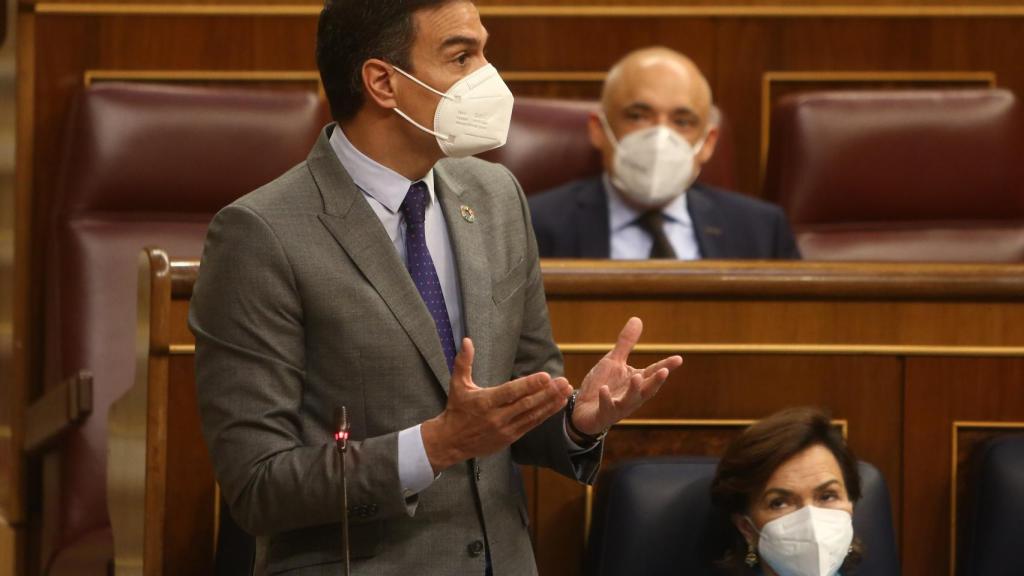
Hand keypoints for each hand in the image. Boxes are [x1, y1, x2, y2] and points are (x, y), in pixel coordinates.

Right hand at [421, 338, 572, 473]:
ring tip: (566, 391)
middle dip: (547, 393)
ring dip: (550, 403)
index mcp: (484, 402)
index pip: (510, 392)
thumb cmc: (456, 410)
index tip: (545, 377)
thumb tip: (467, 340)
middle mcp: (496, 417)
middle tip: (563, 382)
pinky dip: (545, 414)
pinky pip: (531, 424)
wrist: (451, 442)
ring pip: (532, 415)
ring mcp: (505, 429)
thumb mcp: (457, 384)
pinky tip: (557, 404)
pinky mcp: (510, 437)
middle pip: (526, 404)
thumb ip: (464, 362)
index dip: (529, 385)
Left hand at [569, 317, 682, 437]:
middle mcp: (632, 395)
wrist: (584, 410)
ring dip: (634, 390)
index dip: (666, 366)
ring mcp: (619, 406)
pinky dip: (606, 399)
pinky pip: (606, 407)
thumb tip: (637, 319)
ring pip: (630, 400)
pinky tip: (604, 389)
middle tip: (665, 371)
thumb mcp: (614, 361)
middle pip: (647, 389)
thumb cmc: (603, 384)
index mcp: (636, 381)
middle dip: (656, 381)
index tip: (679, 358)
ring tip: (636, 377)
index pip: (653, 372)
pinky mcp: (604, 413)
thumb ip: (626, 343)